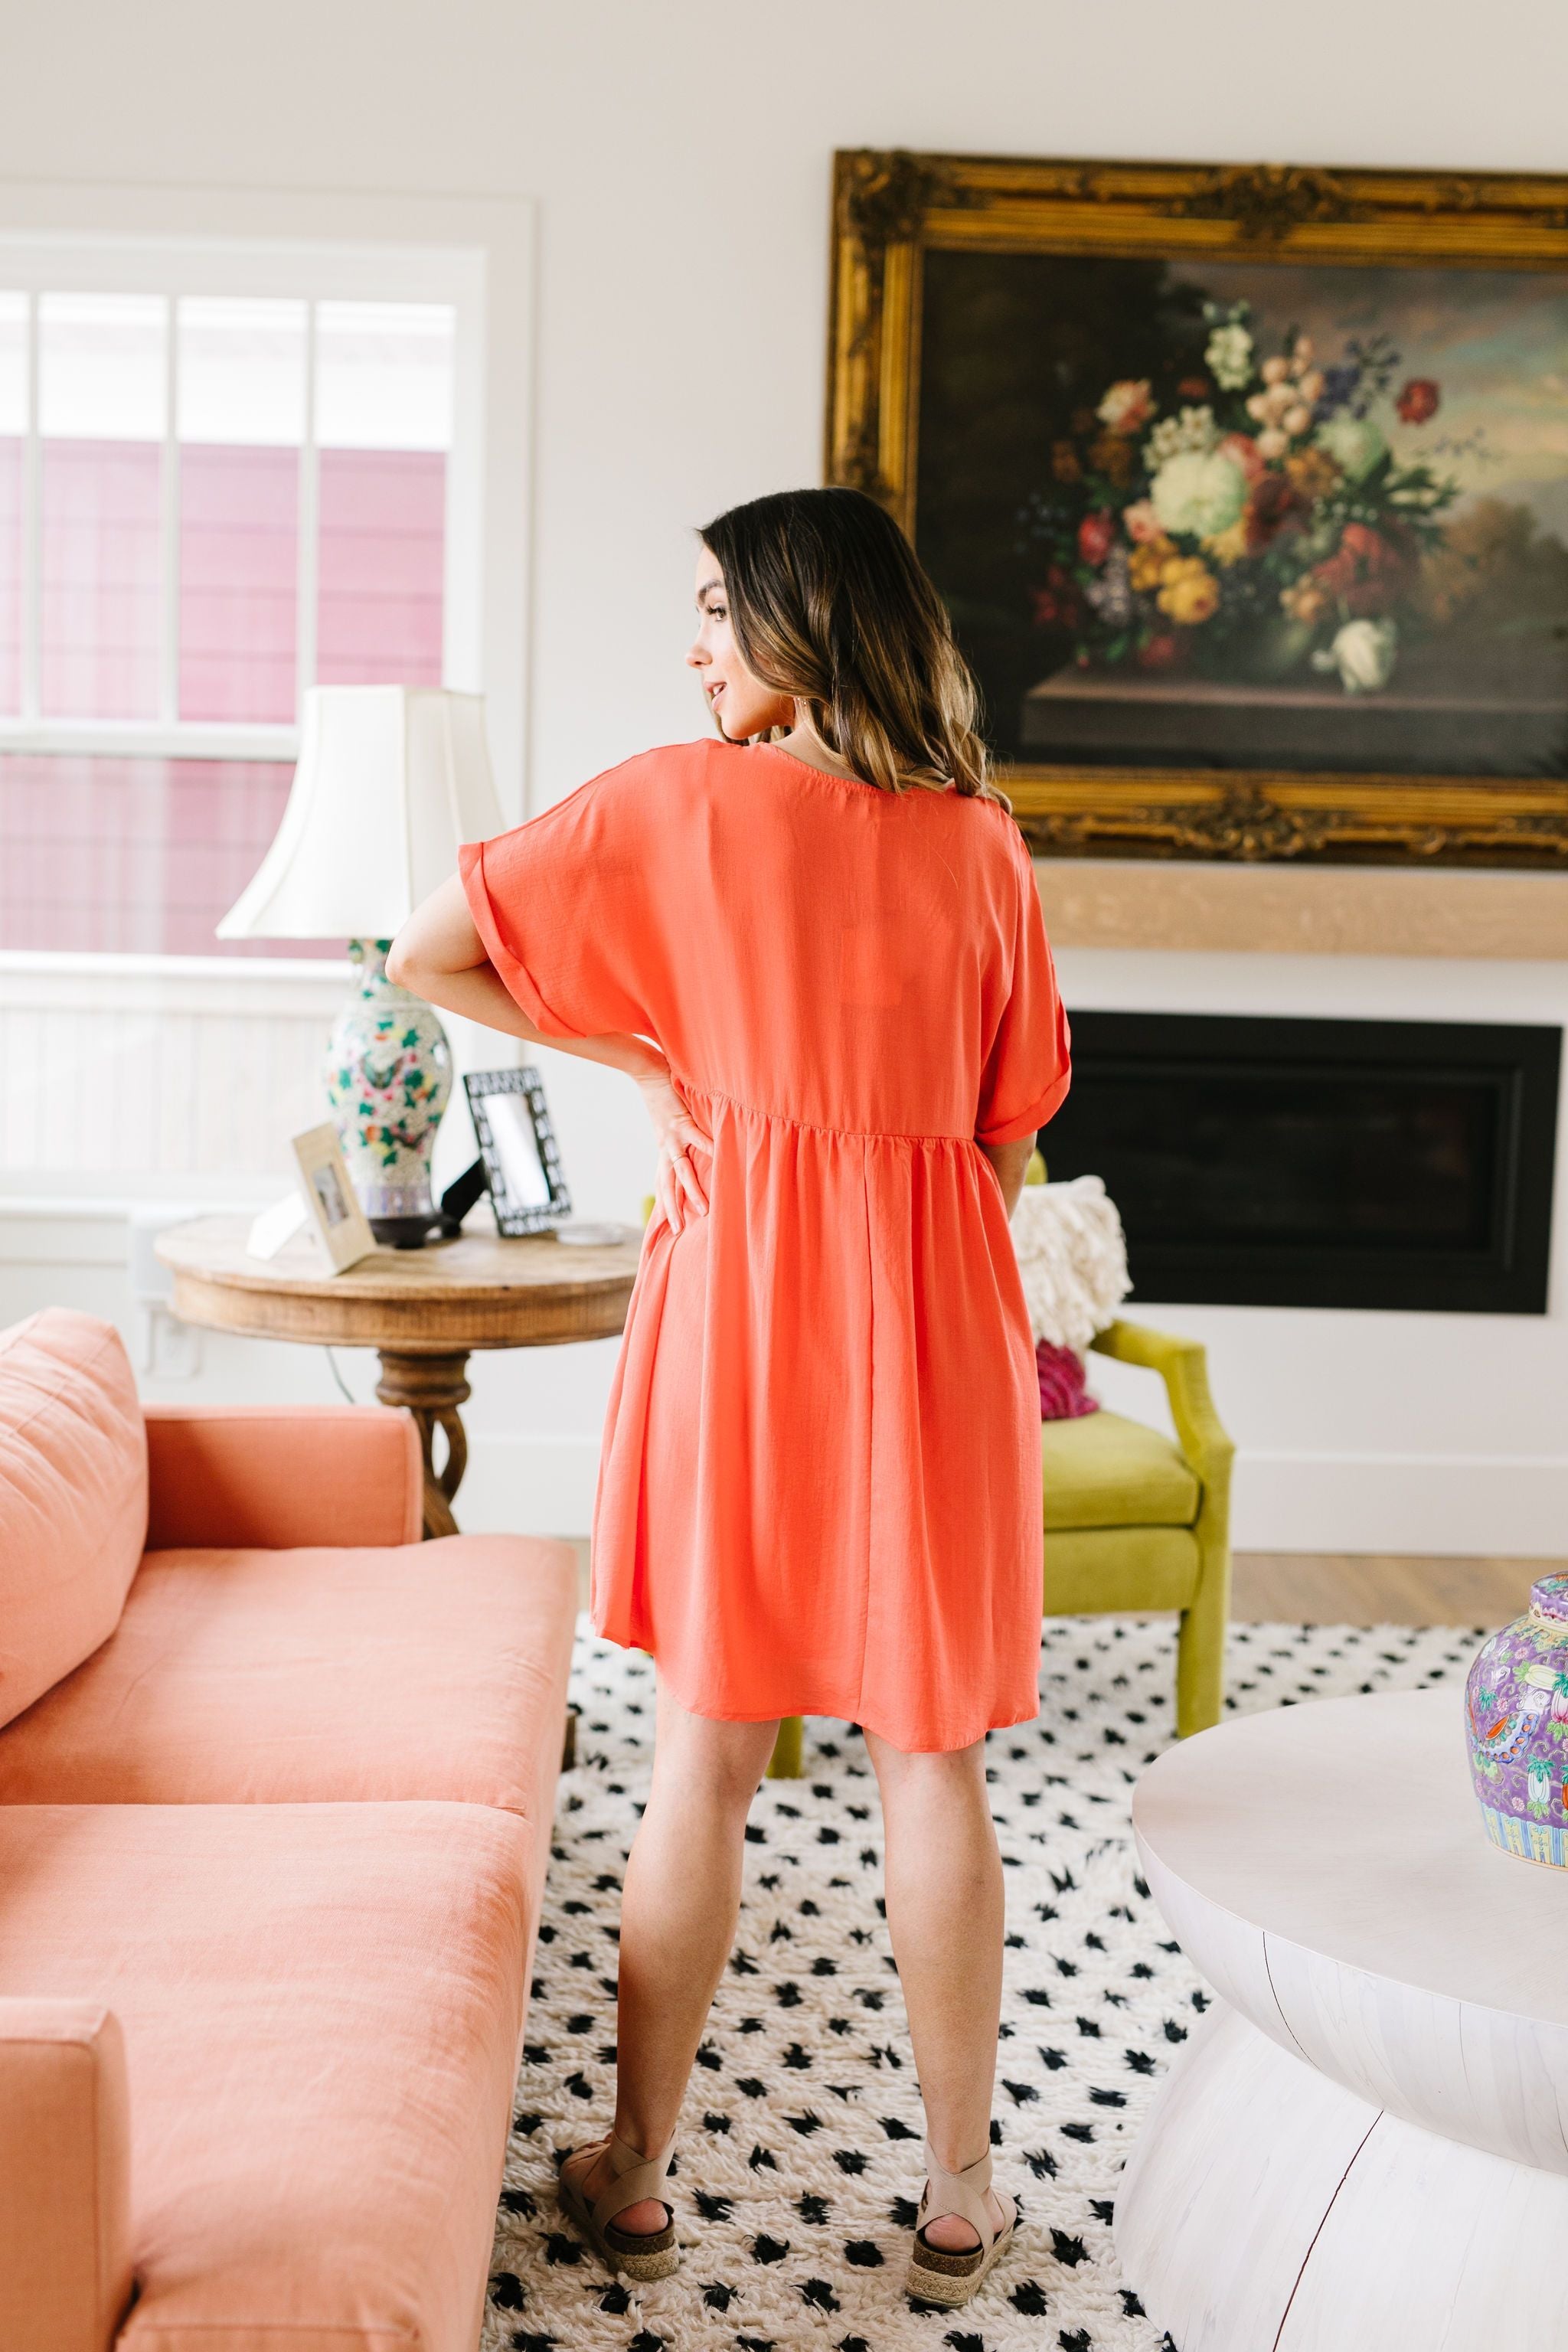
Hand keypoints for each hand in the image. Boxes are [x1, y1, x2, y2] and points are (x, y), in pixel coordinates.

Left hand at [638, 1067, 712, 1234]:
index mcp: (663, 1148)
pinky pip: (697, 1137)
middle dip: (673, 1208)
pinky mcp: (680, 1120)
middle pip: (668, 1184)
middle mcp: (665, 1146)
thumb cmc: (662, 1093)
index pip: (663, 1181)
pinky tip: (721, 1160)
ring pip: (682, 1170)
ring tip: (703, 1209)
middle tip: (678, 1231)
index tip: (670, 1224)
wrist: (646, 1071)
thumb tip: (696, 1145)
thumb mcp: (669, 1121)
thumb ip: (682, 1135)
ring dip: (692, 1191)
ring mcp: (672, 1136)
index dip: (666, 1202)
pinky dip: (710, 1149)